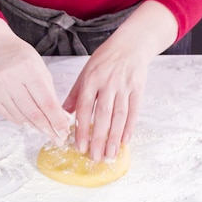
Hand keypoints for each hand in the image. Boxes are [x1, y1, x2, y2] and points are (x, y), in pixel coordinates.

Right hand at [0, 18, 69, 144]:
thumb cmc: (22, 59)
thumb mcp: (41, 69)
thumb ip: (50, 93)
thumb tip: (61, 119)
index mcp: (28, 69)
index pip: (46, 102)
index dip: (57, 120)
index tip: (65, 131)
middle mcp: (10, 79)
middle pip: (33, 113)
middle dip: (48, 129)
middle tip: (58, 139)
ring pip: (21, 117)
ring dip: (37, 128)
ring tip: (48, 132)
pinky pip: (10, 117)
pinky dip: (23, 122)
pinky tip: (32, 124)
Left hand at [63, 44, 146, 160]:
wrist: (131, 44)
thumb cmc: (106, 59)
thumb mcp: (86, 72)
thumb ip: (76, 94)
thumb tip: (64, 114)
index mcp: (92, 80)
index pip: (85, 109)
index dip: (82, 129)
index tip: (80, 147)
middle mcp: (108, 84)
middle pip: (103, 116)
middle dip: (99, 139)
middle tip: (96, 157)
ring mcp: (124, 86)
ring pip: (119, 116)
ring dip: (115, 138)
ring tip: (111, 155)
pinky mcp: (138, 88)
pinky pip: (134, 111)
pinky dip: (130, 127)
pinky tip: (126, 141)